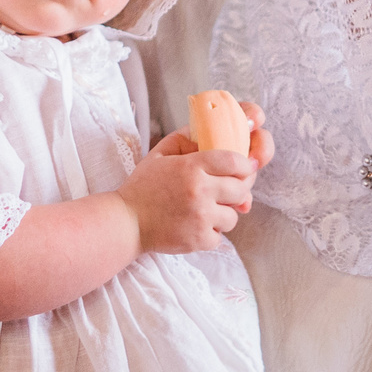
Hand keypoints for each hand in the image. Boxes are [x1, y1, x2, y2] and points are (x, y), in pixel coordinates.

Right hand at [118, 126, 260, 255]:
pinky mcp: (199, 240)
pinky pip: (220, 236)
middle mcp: (199, 190)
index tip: (243, 169)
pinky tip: (194, 227)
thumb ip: (184, 139)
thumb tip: (209, 132)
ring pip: (233, 216)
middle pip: (241, 189)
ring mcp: (201, 217)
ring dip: (223, 215)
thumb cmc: (143, 187)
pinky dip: (210, 234)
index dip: (244, 165)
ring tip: (205, 212)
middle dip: (236, 190)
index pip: (235, 161)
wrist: (126, 222)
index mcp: (191, 167)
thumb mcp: (160, 154)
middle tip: (224, 193)